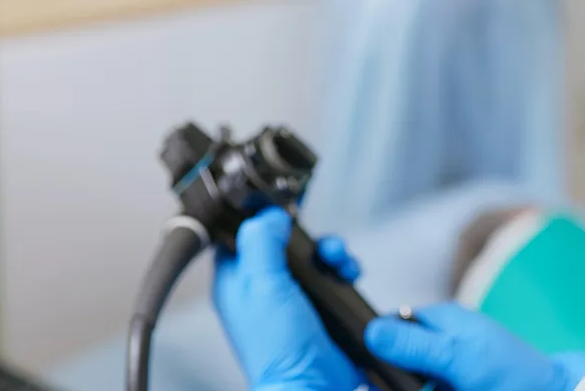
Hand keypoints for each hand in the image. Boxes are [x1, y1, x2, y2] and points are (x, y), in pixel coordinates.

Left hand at [214, 209, 361, 390]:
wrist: (313, 383)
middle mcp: (262, 289)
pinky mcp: (317, 309)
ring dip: (329, 252)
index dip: (260, 220)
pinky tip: (348, 274)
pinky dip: (342, 270)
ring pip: (309, 258)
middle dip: (306, 238)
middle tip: (317, 245)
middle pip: (283, 243)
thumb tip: (269, 216)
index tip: (280, 211)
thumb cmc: (279, 347)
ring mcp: (291, 299)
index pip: (241, 236)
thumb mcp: (262, 284)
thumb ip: (262, 241)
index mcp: (237, 281)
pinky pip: (330, 277)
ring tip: (338, 259)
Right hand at [366, 303, 584, 390]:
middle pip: (392, 359)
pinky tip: (421, 389)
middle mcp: (436, 344)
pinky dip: (414, 388)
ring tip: (395, 388)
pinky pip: (423, 385)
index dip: (372, 348)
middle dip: (384, 375)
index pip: (388, 327)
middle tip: (375, 387)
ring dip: (398, 383)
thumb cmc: (512, 373)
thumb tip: (371, 331)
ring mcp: (442, 370)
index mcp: (438, 322)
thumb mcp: (458, 357)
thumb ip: (416, 346)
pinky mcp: (447, 384)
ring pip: (406, 378)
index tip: (362, 372)